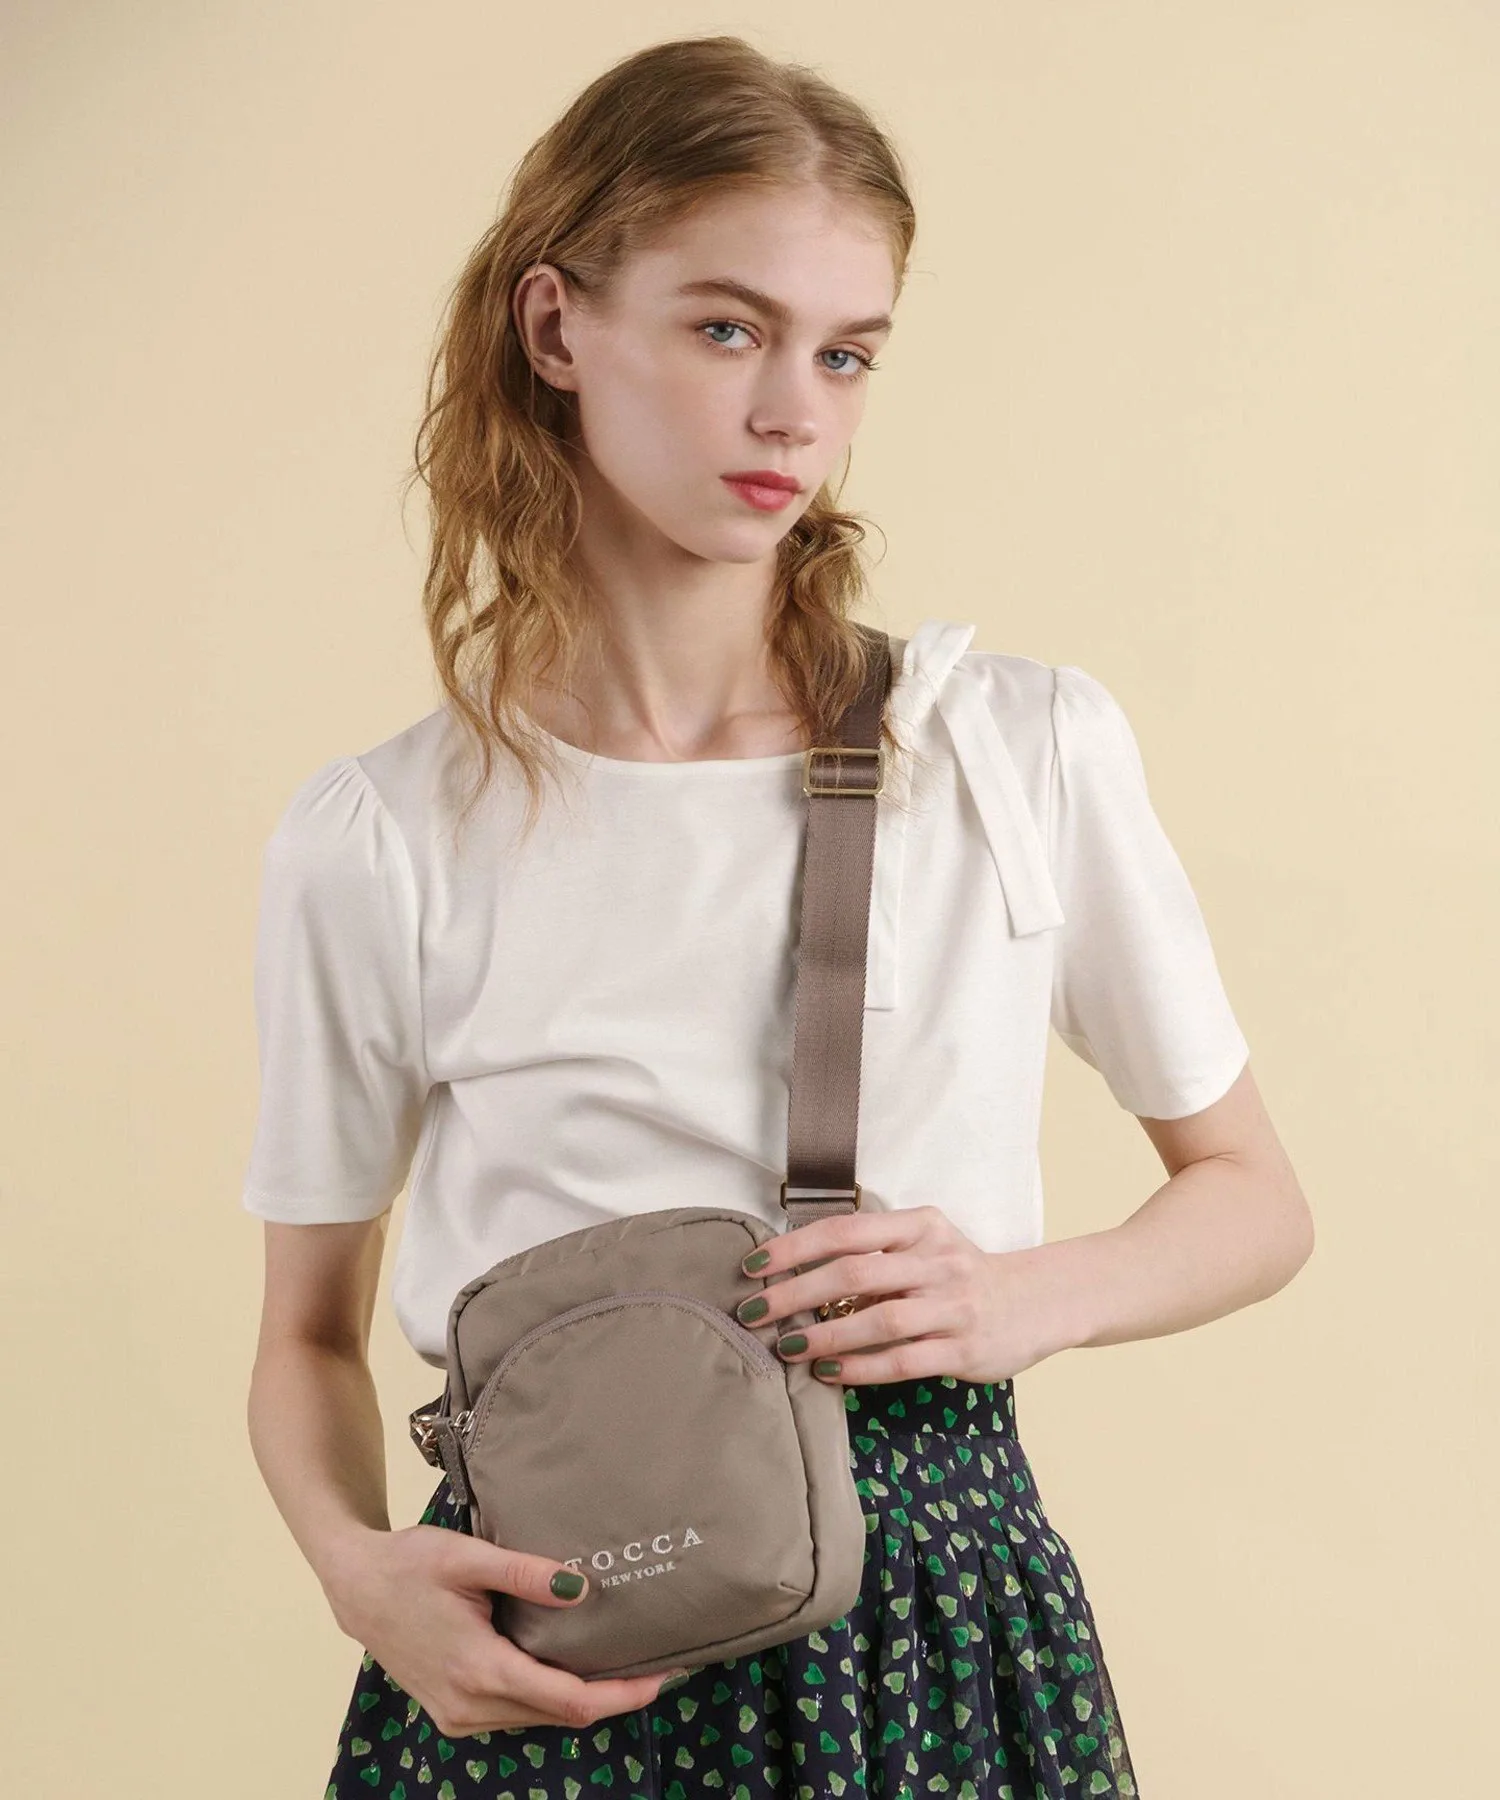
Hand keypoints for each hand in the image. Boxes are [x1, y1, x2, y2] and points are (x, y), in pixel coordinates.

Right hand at [321, 1523, 690, 1737]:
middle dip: (612, 1697)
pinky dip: (549, 1698)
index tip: (662, 1677)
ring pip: (539, 1719)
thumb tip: (582, 1589)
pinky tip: (570, 1668)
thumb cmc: (409, 1563)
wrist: (355, 1587)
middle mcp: (471, 1706)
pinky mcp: (453, 1713)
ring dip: (582, 1699)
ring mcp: (460, 1716)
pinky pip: (516, 1714)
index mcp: (480, 1670)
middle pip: (560, 1715)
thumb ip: (526, 1573)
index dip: (621, 1695)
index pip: (569, 1700)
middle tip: (657, 1666)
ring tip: (624, 1665)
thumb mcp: (468, 1557)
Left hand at [735, 1204, 1065, 1385]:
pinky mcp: (964, 1350)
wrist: (1036, 1302)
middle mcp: (937, 1261)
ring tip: (786, 1347)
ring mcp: (953, 1306)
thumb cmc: (959, 1274)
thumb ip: (873, 1252)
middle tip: (752, 1312)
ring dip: (825, 1335)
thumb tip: (794, 1271)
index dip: (794, 1248)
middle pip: (854, 1273)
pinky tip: (828, 1372)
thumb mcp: (924, 1245)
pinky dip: (861, 1367)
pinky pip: (904, 1360)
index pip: (846, 1230)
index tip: (754, 1267)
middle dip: (795, 1293)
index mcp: (920, 1226)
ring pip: (879, 1320)